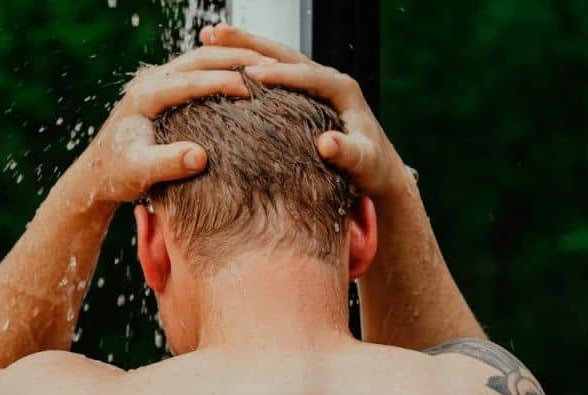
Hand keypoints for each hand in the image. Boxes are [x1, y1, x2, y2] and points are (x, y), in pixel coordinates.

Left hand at [73, 46, 274, 203]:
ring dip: (233, 60)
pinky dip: (224, 70)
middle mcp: (150, 82)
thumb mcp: (140, 173)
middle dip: (235, 59)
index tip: (250, 90)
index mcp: (144, 96)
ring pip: (201, 59)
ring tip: (266, 67)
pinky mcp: (165, 90)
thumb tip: (200, 156)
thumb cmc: (116, 174)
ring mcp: (157, 82)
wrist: (98, 174)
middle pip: (199, 59)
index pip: (189, 80)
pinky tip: (248, 79)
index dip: (221, 82)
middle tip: (269, 65)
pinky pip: (199, 71)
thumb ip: (168, 163)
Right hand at [200, 23, 412, 197]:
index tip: (251, 73)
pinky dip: (245, 62)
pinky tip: (219, 60)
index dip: (279, 74)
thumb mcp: (362, 163)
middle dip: (249, 43)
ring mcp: (313, 82)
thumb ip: (347, 153)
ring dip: (240, 46)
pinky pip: (270, 71)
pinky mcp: (302, 91)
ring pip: (273, 56)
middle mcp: (327, 78)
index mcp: (342, 89)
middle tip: (217, 33)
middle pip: (284, 53)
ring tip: (209, 35)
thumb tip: (327, 144)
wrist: (377, 168)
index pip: (306, 74)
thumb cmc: (371, 167)